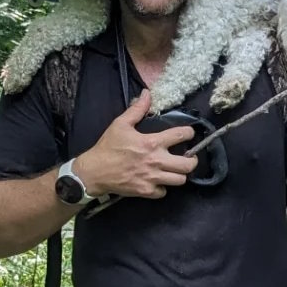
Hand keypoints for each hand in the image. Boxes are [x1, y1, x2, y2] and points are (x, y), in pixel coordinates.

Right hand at [74, 89, 197, 198]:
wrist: (94, 171)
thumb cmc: (108, 147)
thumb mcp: (120, 124)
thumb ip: (137, 109)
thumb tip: (147, 93)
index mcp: (152, 142)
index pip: (181, 136)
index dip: (189, 133)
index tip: (189, 134)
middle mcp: (156, 161)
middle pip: (188, 165)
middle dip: (192, 160)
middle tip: (188, 157)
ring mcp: (152, 178)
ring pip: (180, 180)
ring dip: (179, 174)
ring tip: (175, 169)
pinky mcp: (146, 192)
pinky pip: (164, 192)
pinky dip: (163, 188)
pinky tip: (158, 181)